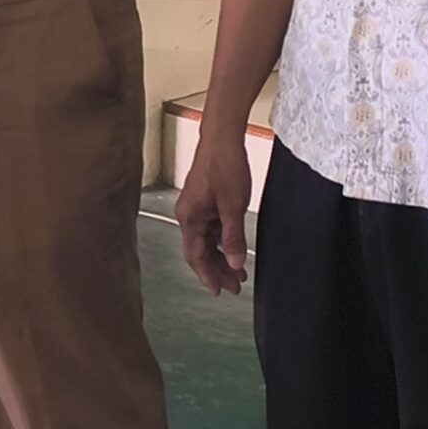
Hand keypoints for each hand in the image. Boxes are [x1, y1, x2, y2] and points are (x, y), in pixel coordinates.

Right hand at [174, 132, 252, 294]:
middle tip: (236, 286)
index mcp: (190, 219)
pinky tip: (234, 247)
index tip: (221, 291)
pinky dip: (222, 240)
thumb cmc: (225, 167)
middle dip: (218, 270)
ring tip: (239, 272)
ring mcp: (195, 207)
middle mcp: (188, 215)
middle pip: (200, 251)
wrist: (222, 138)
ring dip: (222, 256)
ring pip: (207, 240)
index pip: (196, 256)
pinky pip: (211, 228)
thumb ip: (233, 237)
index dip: (208, 276)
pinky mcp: (204, 200)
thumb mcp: (233, 206)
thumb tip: (235, 263)